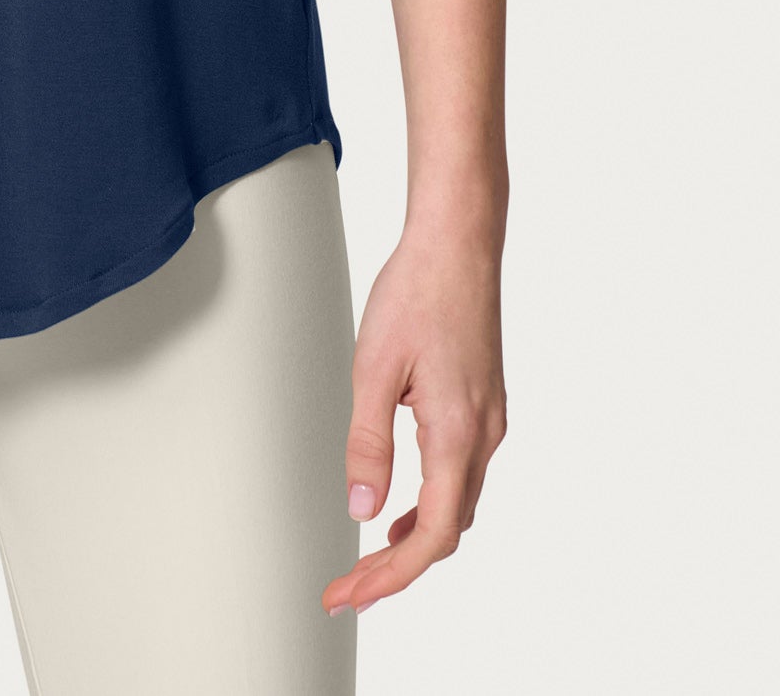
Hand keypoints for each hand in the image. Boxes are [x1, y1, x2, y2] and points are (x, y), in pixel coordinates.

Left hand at [322, 218, 506, 615]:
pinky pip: (461, 475)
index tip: (349, 594)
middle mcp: (484, 436)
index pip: (430, 536)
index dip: (389, 576)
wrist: (458, 242)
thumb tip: (362, 508)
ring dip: (416, 538)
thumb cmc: (418, 290)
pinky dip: (431, 503)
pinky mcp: (484, 405)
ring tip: (368, 557)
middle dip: (397, 567)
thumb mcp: (373, 367)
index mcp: (457, 434)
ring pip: (457, 505)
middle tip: (348, 586)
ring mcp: (489, 421)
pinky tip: (401, 502)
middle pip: (446, 531)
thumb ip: (368, 442)